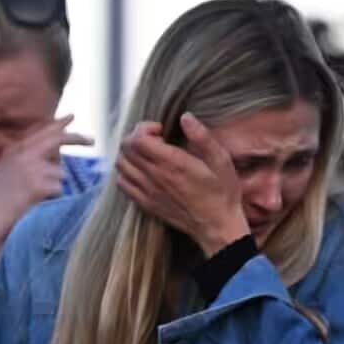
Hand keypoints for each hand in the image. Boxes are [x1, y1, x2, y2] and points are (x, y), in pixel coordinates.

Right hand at [0, 115, 93, 241]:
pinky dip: (51, 199)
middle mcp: (22, 155)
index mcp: (13, 151)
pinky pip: (59, 190)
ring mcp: (30, 169)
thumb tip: (56, 160)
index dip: (57, 124)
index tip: (71, 116)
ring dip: (53, 187)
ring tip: (33, 199)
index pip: (40, 132)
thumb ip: (26, 163)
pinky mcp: (38, 185)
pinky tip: (34, 205)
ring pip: (60, 173)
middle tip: (92, 140)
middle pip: (57, 140)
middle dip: (77, 139)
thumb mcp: (5, 175)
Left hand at [115, 113, 249, 256]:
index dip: (144, 128)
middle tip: (155, 139)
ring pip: (121, 165)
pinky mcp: (145, 203)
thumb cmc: (222, 192)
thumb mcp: (221, 160)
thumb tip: (185, 117)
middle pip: (125, 149)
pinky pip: (122, 183)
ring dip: (130, 153)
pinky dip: (127, 171)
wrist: (216, 226)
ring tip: (148, 153)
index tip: (161, 130)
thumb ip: (202, 137)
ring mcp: (147, 192)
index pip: (137, 140)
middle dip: (137, 137)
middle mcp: (155, 178)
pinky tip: (143, 170)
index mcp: (172, 164)